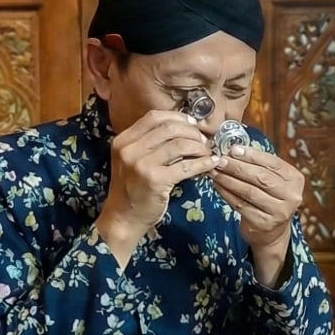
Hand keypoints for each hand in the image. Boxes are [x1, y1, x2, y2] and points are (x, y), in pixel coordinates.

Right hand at [97, 109, 220, 265]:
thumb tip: (182, 127)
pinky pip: (186, 166)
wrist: (123, 218)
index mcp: (123, 140)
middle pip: (169, 128)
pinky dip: (203, 163)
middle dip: (192, 132)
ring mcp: (141, 164)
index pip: (154, 117)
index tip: (193, 123)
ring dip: (200, 147)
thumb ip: (148, 143)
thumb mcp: (131, 160)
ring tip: (208, 153)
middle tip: (204, 140)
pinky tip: (211, 164)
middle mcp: (130, 149)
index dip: (177, 117)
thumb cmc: (131, 189)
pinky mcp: (156, 180)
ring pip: (180, 144)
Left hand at [211, 143, 303, 284]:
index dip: (252, 155)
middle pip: (261, 177)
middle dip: (237, 167)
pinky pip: (241, 205)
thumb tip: (233, 150)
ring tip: (215, 172)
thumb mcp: (273, 180)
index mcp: (295, 179)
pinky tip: (217, 186)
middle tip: (220, 160)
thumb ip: (259, 165)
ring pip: (249, 191)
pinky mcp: (263, 223)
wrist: (272, 232)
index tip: (233, 149)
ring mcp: (279, 212)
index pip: (273, 163)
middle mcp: (291, 196)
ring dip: (228, 180)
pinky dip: (227, 193)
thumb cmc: (270, 198)